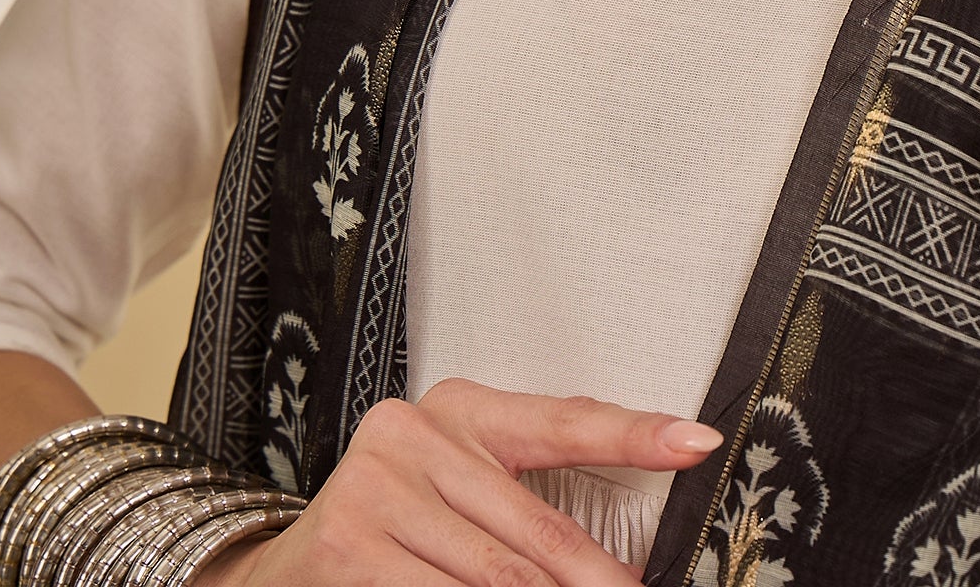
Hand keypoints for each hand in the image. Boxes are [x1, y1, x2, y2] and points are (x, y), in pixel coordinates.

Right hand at [196, 378, 722, 585]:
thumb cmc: (393, 527)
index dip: (633, 433)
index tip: (696, 441)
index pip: (563, 420)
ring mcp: (379, 488)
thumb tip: (608, 561)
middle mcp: (418, 432)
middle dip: (595, 582)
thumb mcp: (458, 491)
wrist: (283, 568)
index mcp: (462, 409)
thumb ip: (523, 508)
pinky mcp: (350, 545)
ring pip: (495, 579)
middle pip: (536, 531)